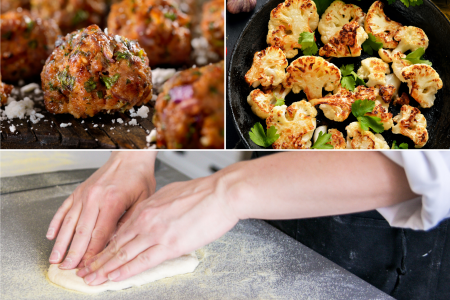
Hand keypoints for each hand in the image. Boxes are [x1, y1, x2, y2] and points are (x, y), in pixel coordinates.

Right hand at [46, 151, 156, 269]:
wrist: (130, 156)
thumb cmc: (139, 177)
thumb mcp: (142, 201)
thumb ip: (128, 221)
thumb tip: (115, 242)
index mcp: (112, 201)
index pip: (99, 233)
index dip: (92, 252)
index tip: (87, 265)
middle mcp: (95, 197)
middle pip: (81, 231)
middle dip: (74, 253)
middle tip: (67, 268)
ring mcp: (84, 193)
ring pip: (69, 222)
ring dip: (61, 242)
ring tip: (55, 257)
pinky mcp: (78, 190)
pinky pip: (64, 209)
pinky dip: (56, 223)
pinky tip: (52, 235)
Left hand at [76, 172, 238, 285]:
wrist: (221, 194)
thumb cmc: (202, 192)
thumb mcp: (171, 194)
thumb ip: (155, 207)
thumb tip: (150, 215)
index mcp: (147, 208)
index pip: (119, 231)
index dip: (104, 245)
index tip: (94, 254)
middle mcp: (146, 220)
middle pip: (115, 244)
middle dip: (97, 260)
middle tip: (83, 271)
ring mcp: (156, 233)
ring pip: (123, 254)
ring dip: (105, 269)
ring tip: (91, 278)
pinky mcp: (169, 245)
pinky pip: (142, 262)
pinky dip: (125, 272)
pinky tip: (114, 277)